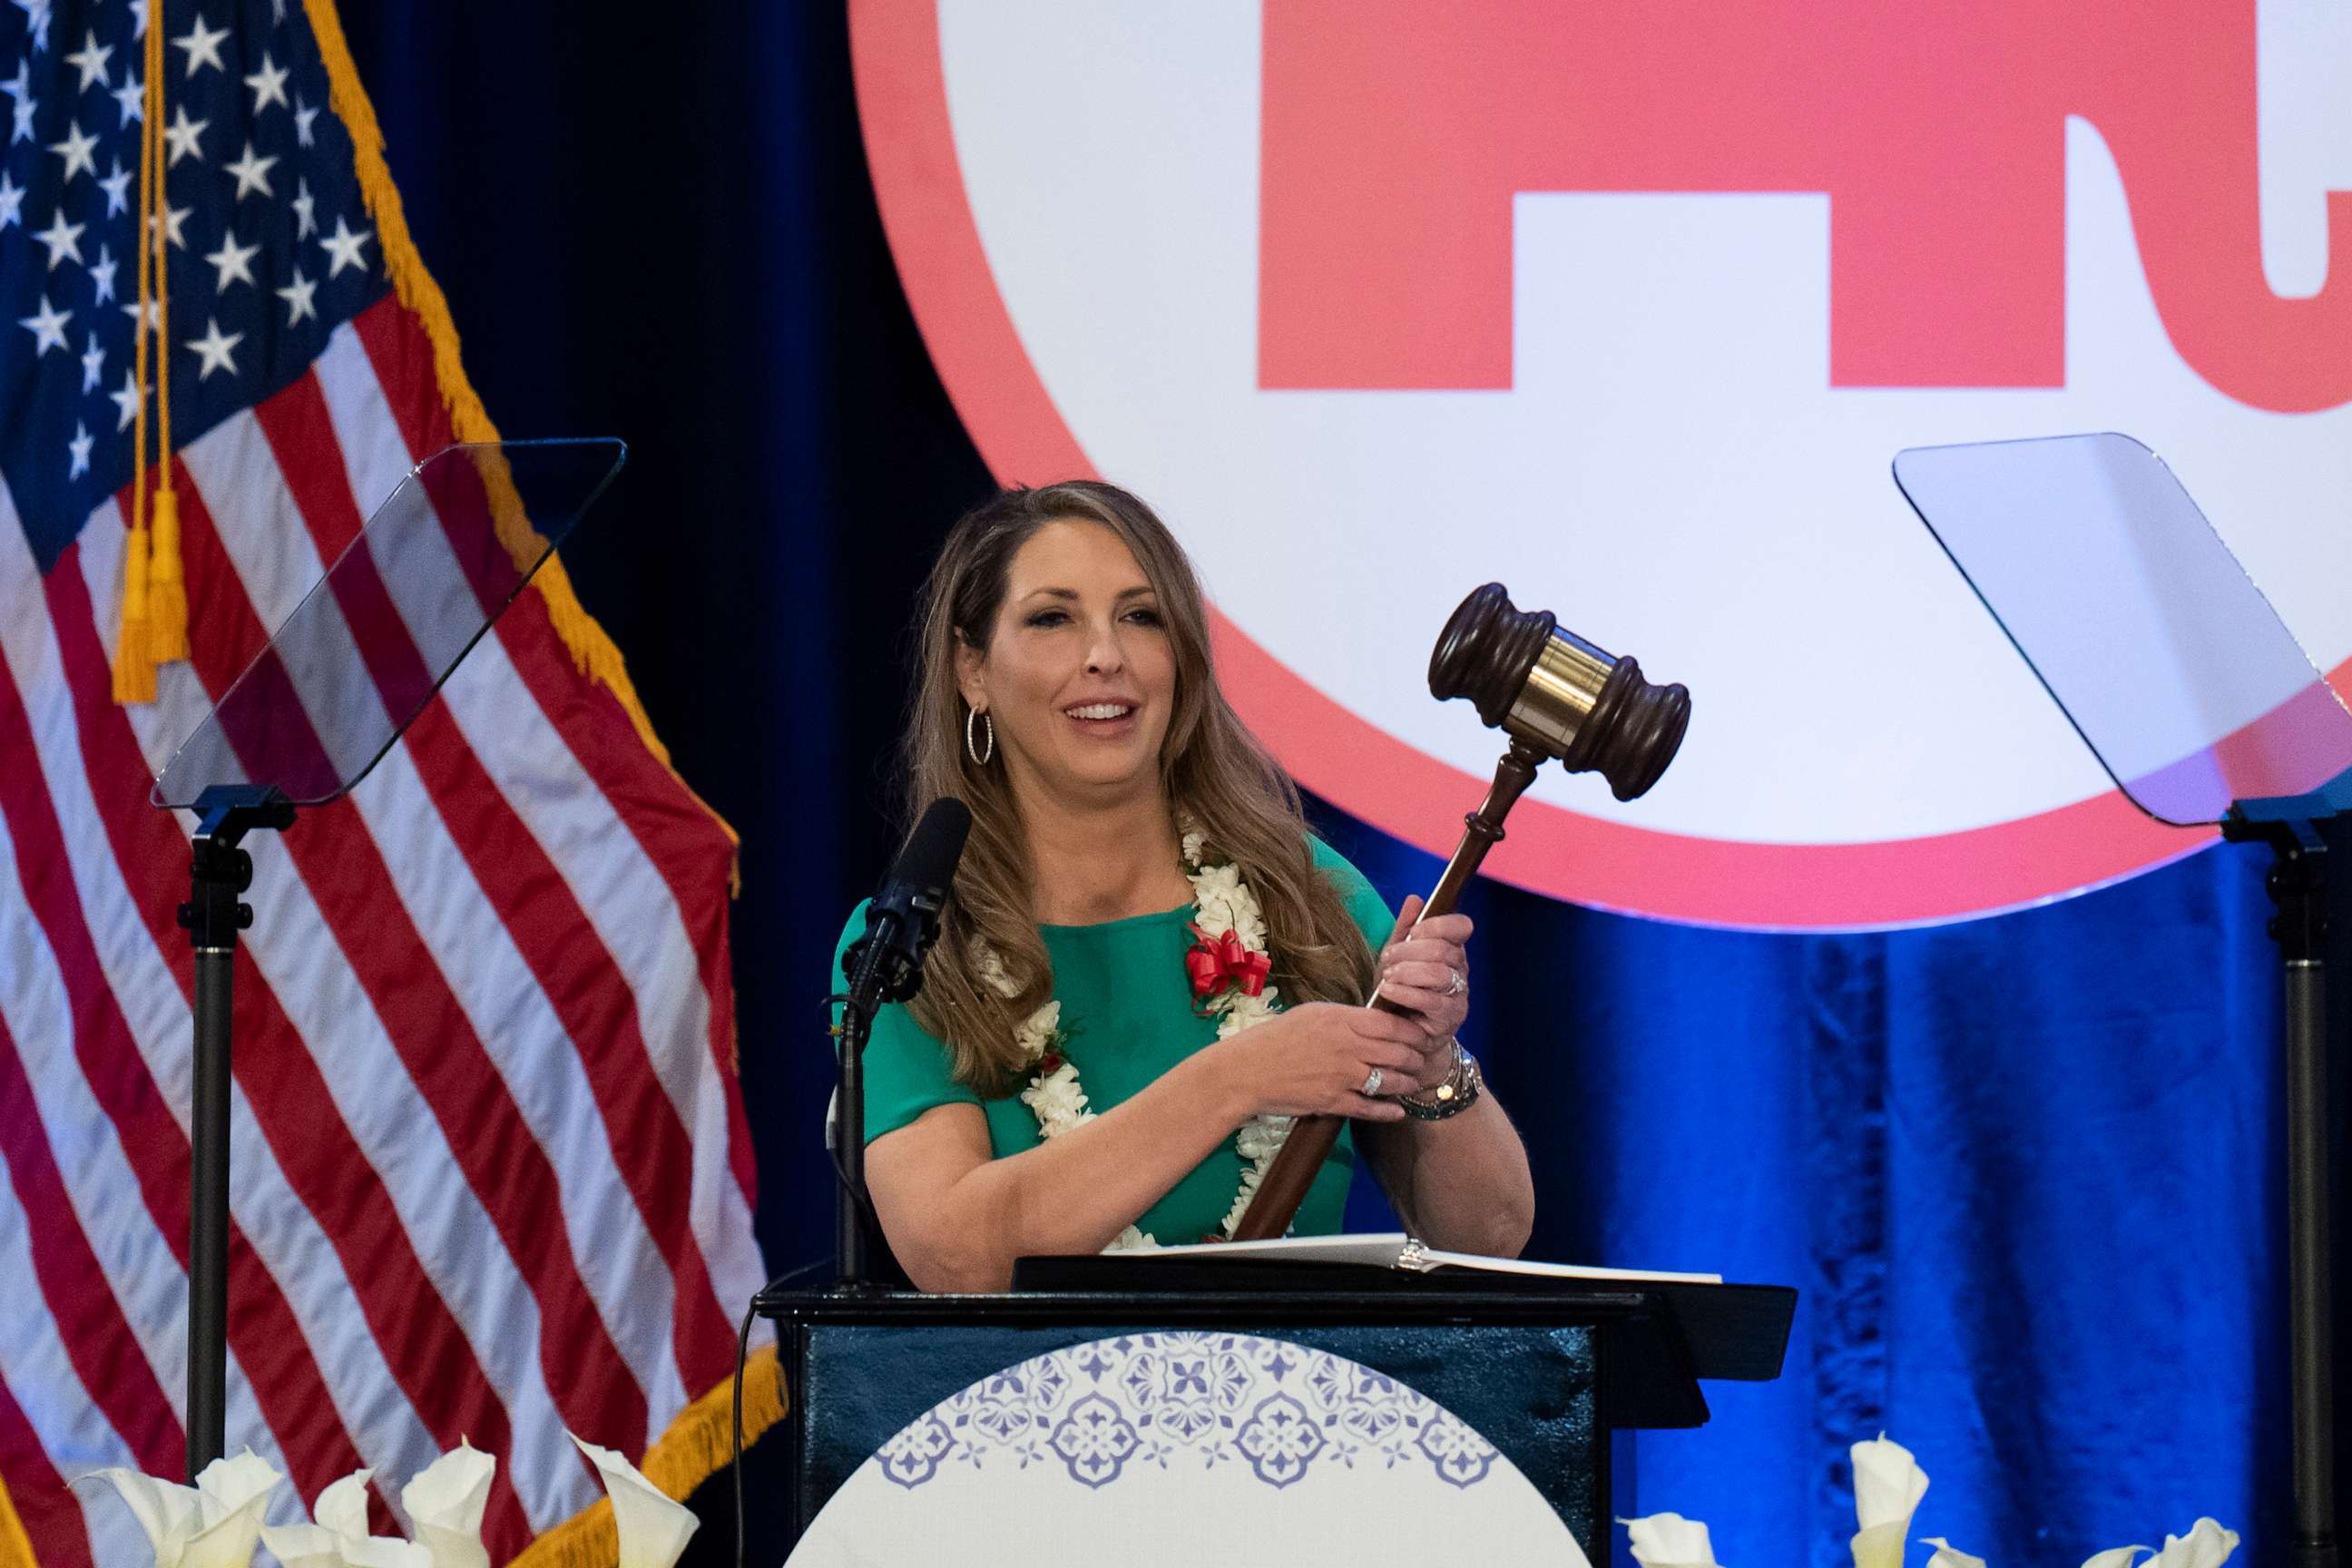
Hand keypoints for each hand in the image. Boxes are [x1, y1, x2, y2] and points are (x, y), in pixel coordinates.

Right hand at [1221, 1002, 1434, 1121]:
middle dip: (1416, 1058)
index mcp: (1341, 1020)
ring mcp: (1342, 1076)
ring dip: (1407, 1083)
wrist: (1246, 1071)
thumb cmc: (1275, 1038)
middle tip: (1421, 1060)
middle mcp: (1347, 1046)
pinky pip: (1370, 1108)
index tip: (1420, 1036)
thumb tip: (1374, 1020)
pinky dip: (1388, 1111)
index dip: (1412, 1032)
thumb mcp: (1311, 1014)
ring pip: (1390, 1080)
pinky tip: (1398, 1111)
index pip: (1391, 1024)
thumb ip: (1345, 1017)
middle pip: (1398, 1052)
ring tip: (1413, 1083)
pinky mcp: (1333, 1102)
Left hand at [1371, 895, 1471, 1088]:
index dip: (1438, 924)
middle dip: (1411, 950)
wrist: (1399, 1036)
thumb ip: (1404, 930)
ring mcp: (1458, 996)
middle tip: (1387, 957)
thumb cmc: (1398, 992)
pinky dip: (1406, 992)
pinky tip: (1389, 990)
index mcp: (1451, 950)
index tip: (1413, 932)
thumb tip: (1415, 899)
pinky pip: (1431, 1001)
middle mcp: (1460, 971)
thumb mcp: (1396, 958)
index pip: (1461, 927)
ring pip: (1440, 974)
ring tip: (1388, 975)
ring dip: (1409, 971)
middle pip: (1444, 949)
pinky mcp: (1449, 1020)